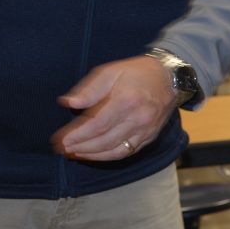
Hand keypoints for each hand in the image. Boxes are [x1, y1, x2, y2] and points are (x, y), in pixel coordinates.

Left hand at [51, 55, 177, 160]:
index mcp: (126, 100)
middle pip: (103, 140)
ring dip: (91, 155)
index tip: (59, 140)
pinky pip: (126, 152)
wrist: (170, 78)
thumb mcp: (110, 72)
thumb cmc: (137, 72)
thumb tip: (68, 103)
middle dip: (79, 147)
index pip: (96, 125)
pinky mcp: (149, 137)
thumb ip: (89, 89)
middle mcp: (138, 118)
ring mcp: (145, 130)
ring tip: (73, 153)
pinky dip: (107, 156)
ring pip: (114, 150)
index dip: (76, 135)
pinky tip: (94, 154)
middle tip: (61, 149)